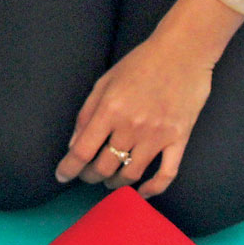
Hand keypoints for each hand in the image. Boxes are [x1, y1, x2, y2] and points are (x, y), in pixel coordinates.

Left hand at [54, 33, 213, 197]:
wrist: (182, 52)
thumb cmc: (141, 63)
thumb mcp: (105, 81)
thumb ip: (87, 112)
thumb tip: (74, 144)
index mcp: (110, 109)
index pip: (82, 150)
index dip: (69, 167)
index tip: (61, 176)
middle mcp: (131, 126)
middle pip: (104, 166)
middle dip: (90, 176)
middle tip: (87, 175)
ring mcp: (157, 136)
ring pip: (130, 174)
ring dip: (115, 183)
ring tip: (109, 180)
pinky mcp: (179, 140)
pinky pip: (165, 175)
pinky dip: (152, 189)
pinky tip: (141, 192)